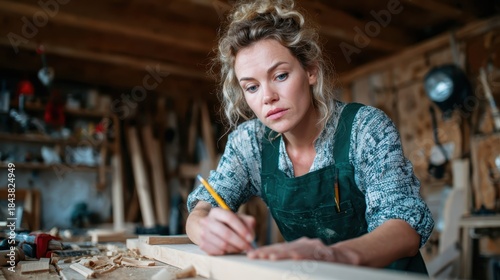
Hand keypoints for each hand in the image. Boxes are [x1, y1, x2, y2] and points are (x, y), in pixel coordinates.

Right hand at [197, 207, 255, 254]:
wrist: (211, 229)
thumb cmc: (229, 224)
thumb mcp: (240, 219)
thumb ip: (248, 223)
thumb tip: (250, 237)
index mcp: (216, 212)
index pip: (229, 218)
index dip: (241, 228)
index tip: (251, 238)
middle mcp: (207, 221)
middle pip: (225, 233)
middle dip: (240, 242)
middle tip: (248, 248)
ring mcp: (203, 233)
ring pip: (222, 245)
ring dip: (235, 249)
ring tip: (241, 248)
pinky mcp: (202, 245)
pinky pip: (218, 252)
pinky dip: (228, 253)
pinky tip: (232, 250)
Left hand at [247, 237, 361, 264]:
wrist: (349, 258)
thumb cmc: (325, 261)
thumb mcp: (306, 260)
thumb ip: (292, 261)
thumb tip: (272, 262)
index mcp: (299, 246)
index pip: (279, 248)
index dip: (265, 251)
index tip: (251, 255)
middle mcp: (306, 244)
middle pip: (283, 248)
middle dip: (268, 252)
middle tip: (254, 256)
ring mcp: (316, 248)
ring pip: (296, 251)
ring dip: (281, 254)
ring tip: (269, 257)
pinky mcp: (327, 254)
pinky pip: (314, 256)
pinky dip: (304, 256)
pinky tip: (295, 258)